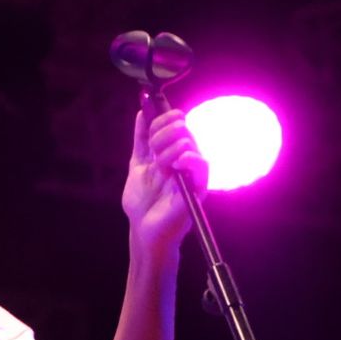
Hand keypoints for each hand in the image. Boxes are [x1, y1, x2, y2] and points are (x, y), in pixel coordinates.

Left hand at [121, 108, 207, 263]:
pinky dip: (190, 159)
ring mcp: (192, 172)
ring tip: (162, 164)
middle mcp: (184, 159)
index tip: (151, 116)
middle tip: (154, 148)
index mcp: (171, 152)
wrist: (143, 227)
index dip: (162, 118)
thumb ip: (141, 140)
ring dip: (172, 148)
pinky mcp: (198, 187)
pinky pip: (202, 166)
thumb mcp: (137, 165)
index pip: (173, 124)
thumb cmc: (142, 201)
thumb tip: (142, 112)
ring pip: (190, 144)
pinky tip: (178, 162)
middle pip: (182, 130)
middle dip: (164, 132)